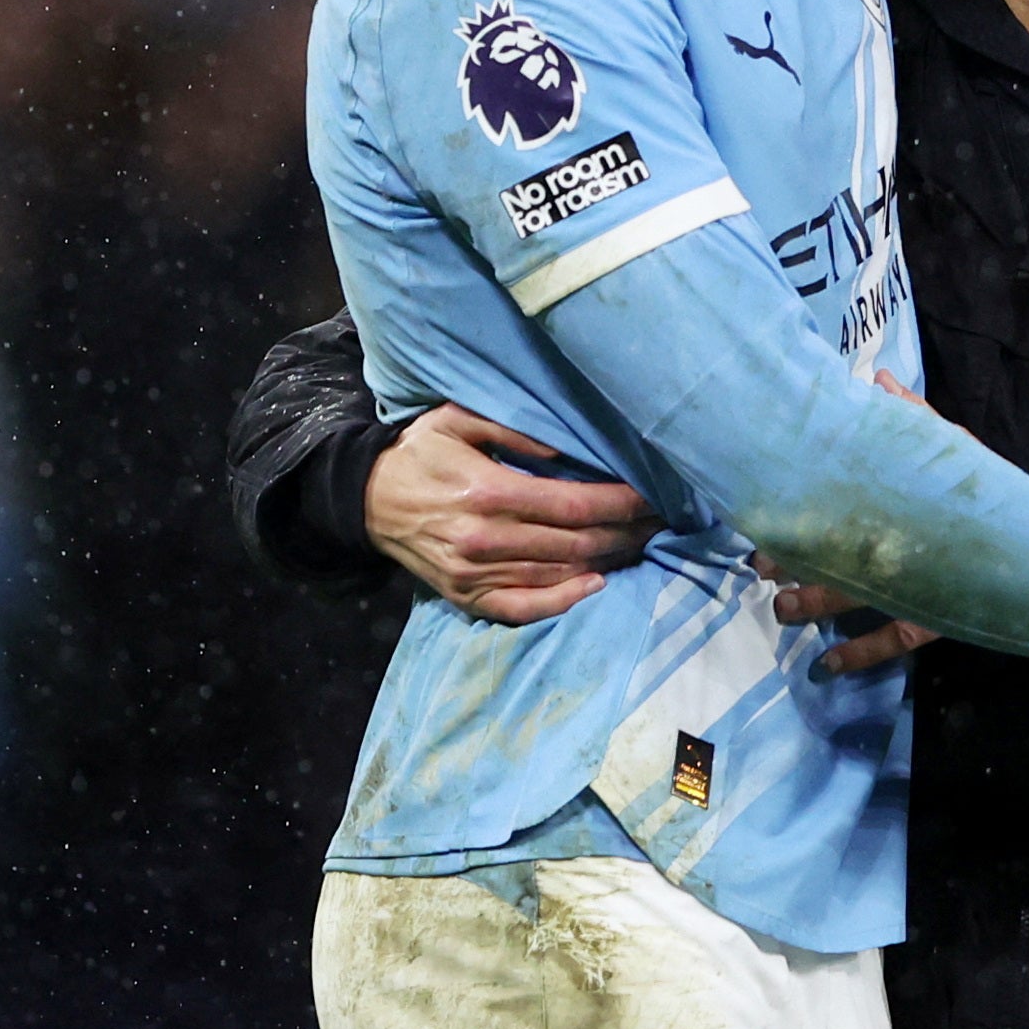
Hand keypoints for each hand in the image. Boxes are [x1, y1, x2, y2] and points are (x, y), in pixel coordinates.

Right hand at [367, 403, 660, 624]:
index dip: (622, 503)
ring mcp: (475, 574)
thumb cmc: (421, 452)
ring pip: (558, 574)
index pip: (575, 504)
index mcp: (488, 491)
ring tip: (641, 544)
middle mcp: (486, 539)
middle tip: (661, 520)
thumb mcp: (459, 420)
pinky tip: (595, 586)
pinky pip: (522, 608)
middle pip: (577, 543)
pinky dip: (562, 602)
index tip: (654, 495)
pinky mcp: (465, 596)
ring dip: (607, 562)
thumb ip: (514, 430)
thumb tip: (565, 450)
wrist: (368, 500)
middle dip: (627, 532)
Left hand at [767, 368, 980, 675]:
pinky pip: (896, 641)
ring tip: (781, 608)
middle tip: (760, 565)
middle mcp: (919, 543)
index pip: (858, 497)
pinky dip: (861, 655)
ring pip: (865, 597)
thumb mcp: (959, 451)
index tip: (770, 508)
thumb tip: (879, 379)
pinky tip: (828, 666)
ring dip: (818, 603)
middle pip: (850, 550)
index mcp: (918, 498)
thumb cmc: (996, 493)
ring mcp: (929, 585)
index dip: (811, 506)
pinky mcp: (942, 619)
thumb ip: (917, 419)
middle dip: (801, 558)